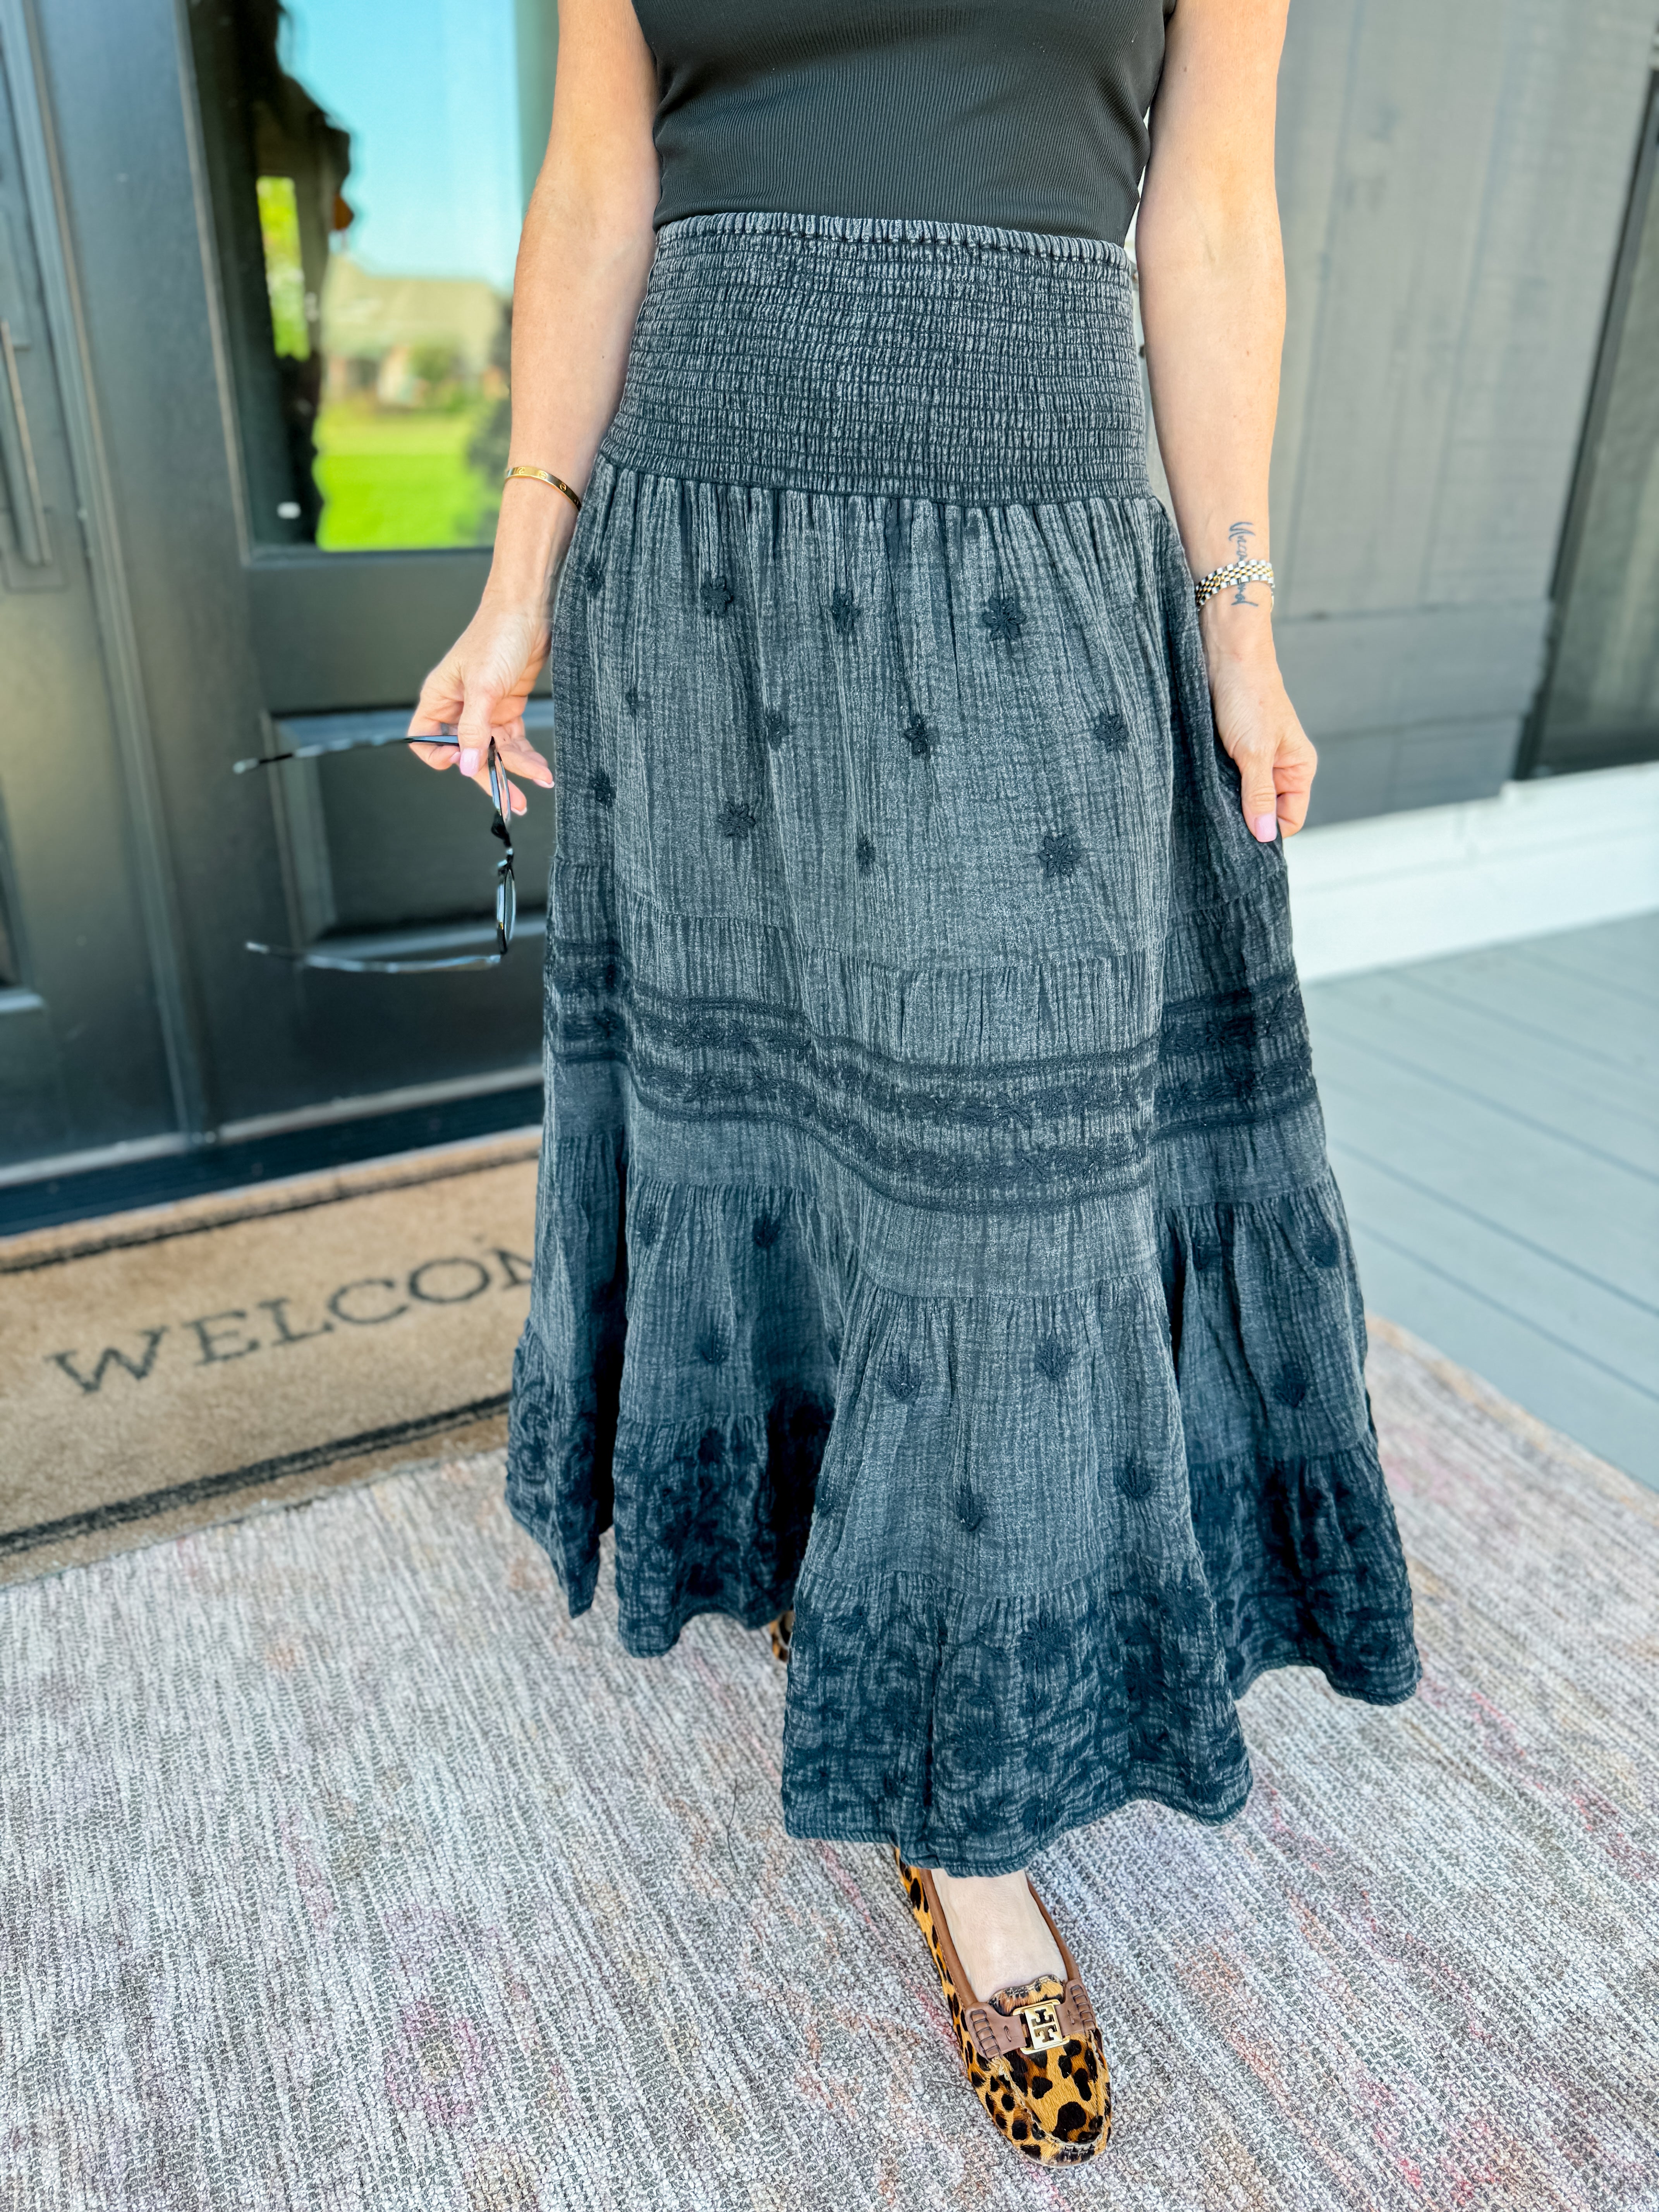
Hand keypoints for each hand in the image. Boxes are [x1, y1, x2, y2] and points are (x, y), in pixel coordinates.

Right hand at [406, 592, 557, 814]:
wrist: (530, 611)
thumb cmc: (497, 636)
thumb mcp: (484, 686)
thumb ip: (475, 729)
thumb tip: (467, 766)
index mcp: (440, 698)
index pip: (425, 739)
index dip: (440, 757)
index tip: (462, 764)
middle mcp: (460, 707)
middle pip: (468, 753)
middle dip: (490, 778)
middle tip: (512, 804)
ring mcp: (485, 709)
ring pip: (495, 750)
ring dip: (517, 768)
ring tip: (541, 781)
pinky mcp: (508, 707)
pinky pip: (514, 741)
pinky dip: (528, 755)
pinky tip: (541, 768)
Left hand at [1199, 602, 1316, 840]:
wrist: (1225, 653)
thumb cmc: (1248, 695)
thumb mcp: (1254, 752)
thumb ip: (1259, 795)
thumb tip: (1264, 836)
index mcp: (1297, 768)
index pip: (1289, 818)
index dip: (1268, 831)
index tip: (1241, 837)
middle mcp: (1279, 766)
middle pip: (1264, 811)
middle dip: (1244, 817)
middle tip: (1219, 820)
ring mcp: (1254, 758)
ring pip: (1241, 797)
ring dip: (1226, 800)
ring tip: (1209, 795)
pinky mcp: (1230, 750)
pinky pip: (1225, 779)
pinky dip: (1214, 784)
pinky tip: (1201, 783)